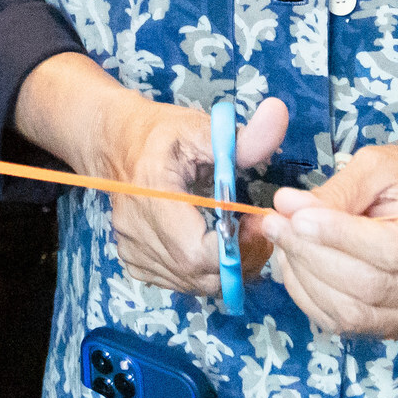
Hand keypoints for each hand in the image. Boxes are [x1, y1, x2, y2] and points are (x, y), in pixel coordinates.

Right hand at [89, 88, 292, 296]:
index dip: (234, 249)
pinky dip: (203, 273)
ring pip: (189, 283)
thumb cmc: (164, 134)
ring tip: (243, 238)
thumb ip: (244, 135)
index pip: (194, 250)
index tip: (258, 223)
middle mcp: (136, 230)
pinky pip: (177, 282)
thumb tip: (279, 113)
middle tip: (259, 233)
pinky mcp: (134, 261)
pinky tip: (216, 246)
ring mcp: (132, 250)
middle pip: (195, 273)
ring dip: (224, 270)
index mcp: (153, 194)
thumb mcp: (205, 126)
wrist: (118, 145)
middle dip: (237, 262)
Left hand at [255, 143, 397, 339]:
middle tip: (275, 225)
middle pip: (371, 286)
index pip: (395, 249)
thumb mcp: (382, 165)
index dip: (341, 237)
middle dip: (313, 255)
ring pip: (355, 313)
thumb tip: (287, 207)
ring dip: (306, 279)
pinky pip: (348, 325)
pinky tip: (297, 268)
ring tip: (282, 243)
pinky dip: (312, 298)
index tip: (297, 216)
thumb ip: (339, 189)